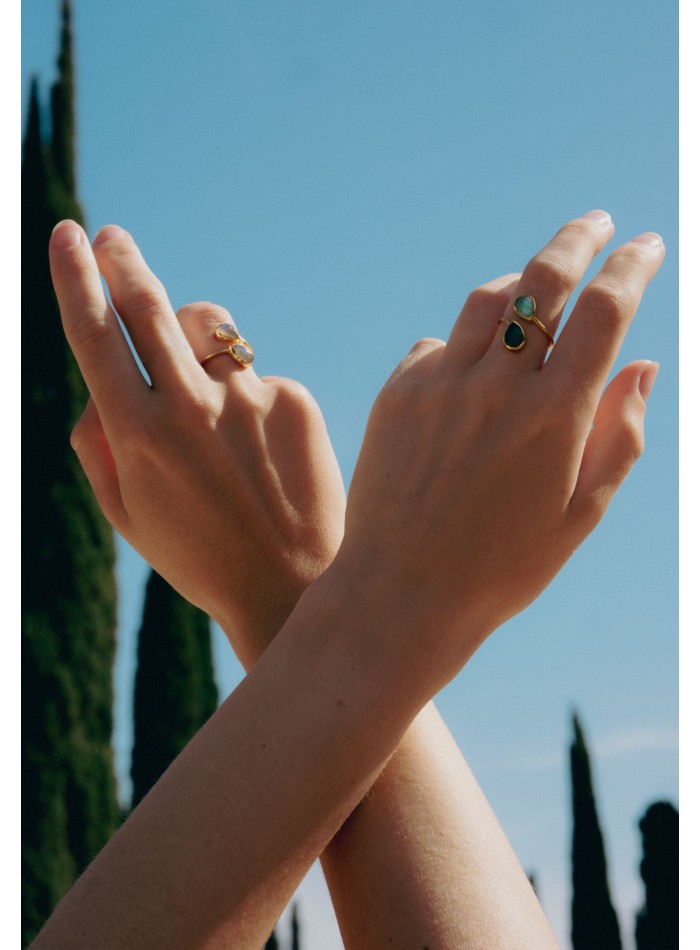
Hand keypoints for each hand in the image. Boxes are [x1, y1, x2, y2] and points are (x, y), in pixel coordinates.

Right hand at [50, 224, 344, 667]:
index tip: (66, 236)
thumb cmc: (198, 552)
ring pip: (211, 328)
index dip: (75, 279)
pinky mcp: (294, 399)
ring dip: (195, 334)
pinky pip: (257, 374)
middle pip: (150, 306)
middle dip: (124, 263)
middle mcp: (189, 407)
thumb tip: (95, 381)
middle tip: (112, 237)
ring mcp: (246, 398)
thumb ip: (97, 443)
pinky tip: (261, 449)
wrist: (291, 586)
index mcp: (136, 435)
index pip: (95, 336)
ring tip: (201, 378)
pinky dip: (248, 397)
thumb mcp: (127, 513)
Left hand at [336, 212, 662, 686]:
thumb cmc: (502, 566)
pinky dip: (462, 340)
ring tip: (535, 287)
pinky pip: (436, 343)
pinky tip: (471, 362)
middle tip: (597, 223)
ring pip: (485, 298)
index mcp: (555, 416)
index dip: (633, 266)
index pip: (605, 310)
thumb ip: (621, 434)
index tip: (648, 245)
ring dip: (518, 282)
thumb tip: (646, 363)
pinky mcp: (395, 394)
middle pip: (543, 279)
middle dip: (579, 237)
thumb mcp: (581, 513)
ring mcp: (438, 385)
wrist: (401, 595)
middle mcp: (496, 387)